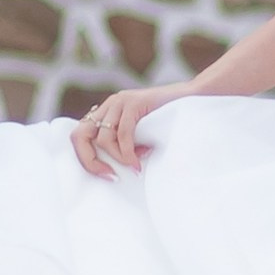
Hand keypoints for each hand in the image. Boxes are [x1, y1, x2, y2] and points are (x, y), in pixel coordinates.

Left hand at [71, 82, 195, 179]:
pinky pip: (123, 134)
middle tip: (110, 176)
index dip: (87, 159)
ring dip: (118, 158)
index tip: (107, 175)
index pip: (79, 136)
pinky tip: (138, 162)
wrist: (194, 98)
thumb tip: (113, 171)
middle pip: (79, 135)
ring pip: (102, 139)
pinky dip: (128, 153)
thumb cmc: (170, 122)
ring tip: (136, 165)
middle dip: (90, 160)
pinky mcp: (133, 102)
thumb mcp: (141, 135)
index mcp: (107, 112)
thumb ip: (125, 145)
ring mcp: (119, 101)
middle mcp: (109, 105)